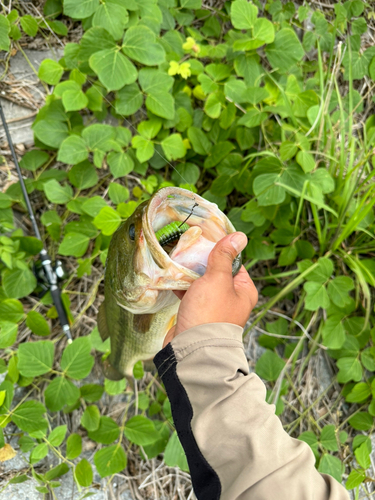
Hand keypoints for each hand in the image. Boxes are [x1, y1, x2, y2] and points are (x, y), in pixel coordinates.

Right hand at [163, 232, 257, 346]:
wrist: (191, 348)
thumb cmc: (209, 313)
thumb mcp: (218, 278)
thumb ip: (224, 256)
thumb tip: (240, 236)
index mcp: (244, 290)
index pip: (234, 262)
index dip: (220, 251)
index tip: (204, 242)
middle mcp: (232, 299)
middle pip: (216, 272)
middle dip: (201, 263)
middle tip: (187, 251)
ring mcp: (214, 308)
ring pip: (202, 284)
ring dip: (190, 275)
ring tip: (177, 264)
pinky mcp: (198, 315)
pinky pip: (191, 295)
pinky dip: (182, 288)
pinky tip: (172, 280)